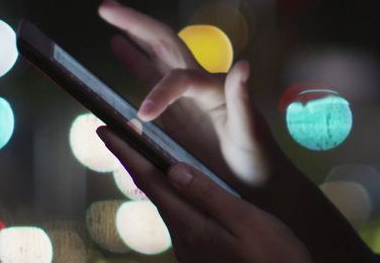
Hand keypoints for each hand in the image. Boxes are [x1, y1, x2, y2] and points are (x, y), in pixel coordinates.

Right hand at [98, 0, 278, 188]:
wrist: (258, 181)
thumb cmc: (257, 157)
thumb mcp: (250, 131)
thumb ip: (242, 100)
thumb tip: (243, 65)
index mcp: (213, 87)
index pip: (178, 77)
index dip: (159, 93)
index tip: (143, 117)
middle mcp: (197, 84)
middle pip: (163, 43)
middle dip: (136, 23)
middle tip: (106, 6)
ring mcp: (185, 96)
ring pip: (154, 55)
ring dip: (132, 34)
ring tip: (108, 12)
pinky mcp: (175, 111)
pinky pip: (150, 79)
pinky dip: (134, 60)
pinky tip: (118, 45)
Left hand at [98, 127, 311, 262]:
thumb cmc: (274, 258)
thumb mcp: (246, 221)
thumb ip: (209, 195)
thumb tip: (173, 168)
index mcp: (191, 226)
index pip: (150, 181)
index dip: (127, 153)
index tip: (105, 129)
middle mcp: (183, 240)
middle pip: (152, 192)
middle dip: (133, 161)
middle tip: (116, 132)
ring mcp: (190, 251)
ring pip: (165, 205)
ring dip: (150, 177)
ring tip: (140, 152)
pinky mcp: (200, 255)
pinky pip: (179, 217)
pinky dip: (170, 195)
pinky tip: (174, 187)